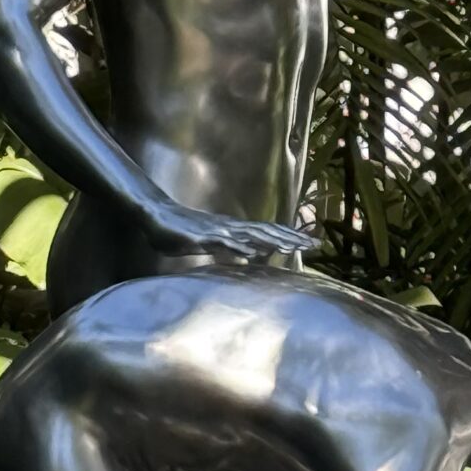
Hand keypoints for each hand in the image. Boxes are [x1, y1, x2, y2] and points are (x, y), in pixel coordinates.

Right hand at [141, 196, 320, 267]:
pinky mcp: (200, 236)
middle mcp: (229, 227)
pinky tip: (251, 253)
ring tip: (292, 247)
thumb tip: (251, 255)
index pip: (267, 232)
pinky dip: (237, 247)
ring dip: (271, 241)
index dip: (289, 237)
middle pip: (266, 231)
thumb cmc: (180, 231)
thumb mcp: (209, 243)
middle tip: (315, 245)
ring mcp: (216, 230)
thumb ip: (230, 248)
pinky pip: (221, 242)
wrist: (154, 215)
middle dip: (290, 238)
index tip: (312, 243)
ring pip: (249, 235)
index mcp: (233, 229)